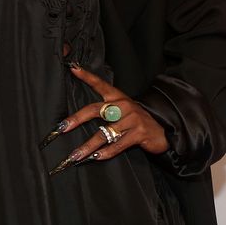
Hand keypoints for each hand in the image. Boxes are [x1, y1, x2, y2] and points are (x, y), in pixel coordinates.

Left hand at [48, 64, 167, 175]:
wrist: (164, 130)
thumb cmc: (137, 120)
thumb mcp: (123, 109)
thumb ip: (105, 110)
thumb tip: (80, 119)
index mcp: (118, 97)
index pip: (100, 84)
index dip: (86, 76)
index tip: (73, 69)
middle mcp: (123, 105)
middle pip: (94, 110)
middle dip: (76, 119)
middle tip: (62, 128)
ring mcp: (131, 119)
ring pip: (103, 133)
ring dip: (88, 146)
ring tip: (76, 154)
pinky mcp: (139, 133)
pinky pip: (117, 144)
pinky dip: (105, 152)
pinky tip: (96, 157)